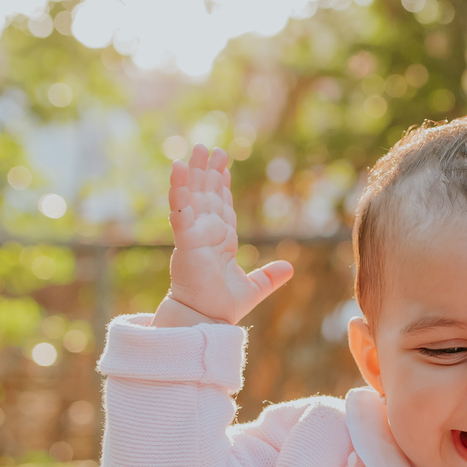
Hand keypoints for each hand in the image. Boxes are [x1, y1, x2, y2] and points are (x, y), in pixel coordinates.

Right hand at [155, 145, 292, 326]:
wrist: (207, 319)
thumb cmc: (222, 305)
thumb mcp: (254, 287)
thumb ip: (269, 276)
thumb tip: (290, 268)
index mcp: (221, 240)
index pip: (220, 205)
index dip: (220, 184)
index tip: (221, 166)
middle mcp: (206, 233)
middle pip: (206, 194)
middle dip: (207, 170)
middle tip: (207, 147)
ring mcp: (194, 234)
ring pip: (192, 195)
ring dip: (192, 172)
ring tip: (196, 148)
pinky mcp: (185, 239)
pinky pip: (180, 210)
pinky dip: (179, 190)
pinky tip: (177, 168)